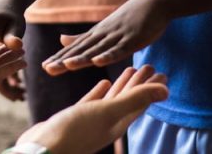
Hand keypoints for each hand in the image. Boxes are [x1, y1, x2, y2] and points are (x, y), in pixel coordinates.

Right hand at [16, 66, 167, 153]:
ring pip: (112, 99)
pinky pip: (93, 102)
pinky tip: (103, 83)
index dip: (152, 87)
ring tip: (130, 70)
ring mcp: (91, 121)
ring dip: (122, 85)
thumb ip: (134, 99)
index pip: (140, 101)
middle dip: (140, 83)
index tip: (162, 72)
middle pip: (129, 99)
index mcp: (118, 122)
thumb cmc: (75, 131)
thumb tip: (166, 91)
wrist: (44, 150)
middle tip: (149, 66)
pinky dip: (100, 92)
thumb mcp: (108, 111)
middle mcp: (107, 122)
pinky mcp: (75, 118)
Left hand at [42, 0, 168, 75]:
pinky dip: (109, 55)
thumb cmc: (130, 17)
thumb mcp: (104, 27)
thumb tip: (61, 40)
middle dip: (65, 60)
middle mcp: (104, 34)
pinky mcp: (133, 39)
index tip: (44, 67)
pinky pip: (120, 49)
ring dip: (83, 58)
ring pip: (98, 50)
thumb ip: (84, 36)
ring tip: (67, 66)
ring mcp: (118, 36)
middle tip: (47, 69)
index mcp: (96, 34)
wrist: (156, 2)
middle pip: (82, 50)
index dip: (60, 57)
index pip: (75, 48)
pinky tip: (98, 62)